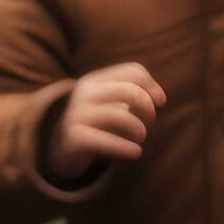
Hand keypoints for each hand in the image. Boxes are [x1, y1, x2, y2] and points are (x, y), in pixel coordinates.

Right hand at [42, 63, 160, 184]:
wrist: (63, 149)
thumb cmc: (98, 124)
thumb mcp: (111, 103)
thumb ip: (133, 94)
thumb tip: (159, 98)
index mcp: (95, 80)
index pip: (133, 71)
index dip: (152, 86)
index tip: (161, 102)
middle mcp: (84, 93)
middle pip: (130, 91)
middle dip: (148, 107)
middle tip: (150, 122)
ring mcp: (77, 114)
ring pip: (121, 115)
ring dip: (139, 129)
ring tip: (141, 138)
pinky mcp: (74, 138)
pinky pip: (107, 140)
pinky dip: (126, 148)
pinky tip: (136, 152)